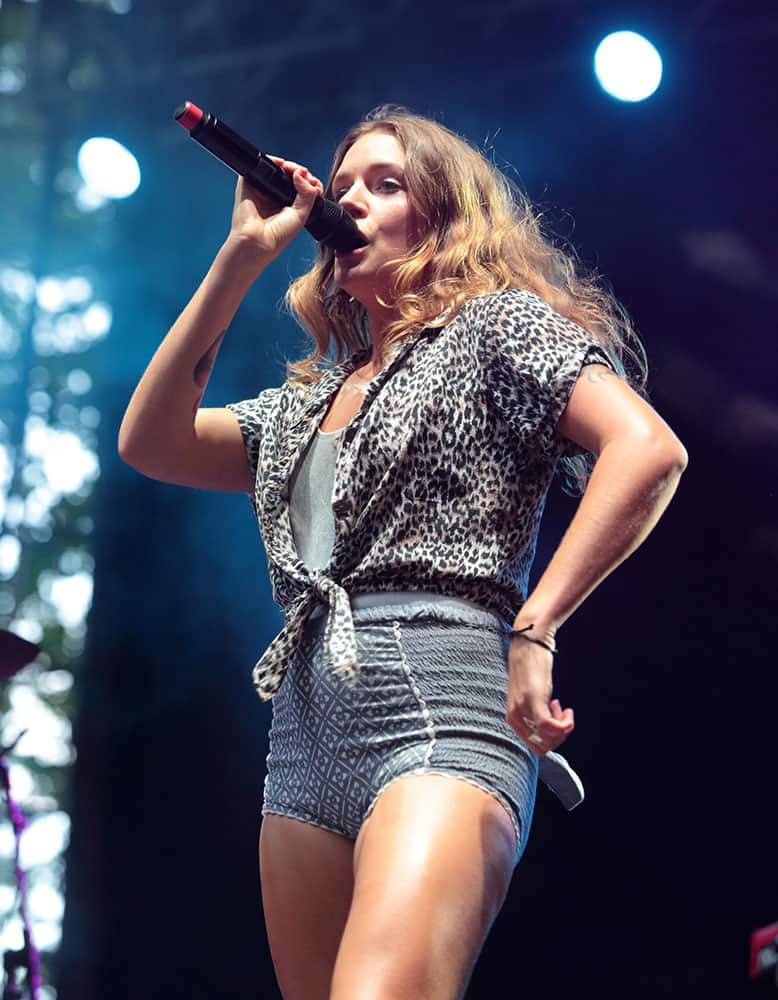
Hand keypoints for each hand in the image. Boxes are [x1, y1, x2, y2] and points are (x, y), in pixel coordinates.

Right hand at [226, 157, 323, 258]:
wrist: (257, 241)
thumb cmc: (277, 236)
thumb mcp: (301, 215)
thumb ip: (307, 193)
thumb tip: (301, 172)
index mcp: (287, 206)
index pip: (302, 188)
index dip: (311, 183)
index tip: (316, 186)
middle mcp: (275, 197)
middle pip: (292, 176)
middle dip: (302, 173)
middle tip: (308, 177)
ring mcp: (262, 189)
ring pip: (279, 169)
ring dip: (291, 166)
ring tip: (297, 172)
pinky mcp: (249, 183)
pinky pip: (261, 165)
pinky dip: (273, 161)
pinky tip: (282, 166)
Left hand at [506, 634, 573, 755]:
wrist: (529, 643)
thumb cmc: (531, 668)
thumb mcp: (530, 694)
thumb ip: (533, 711)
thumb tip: (549, 730)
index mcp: (513, 718)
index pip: (535, 747)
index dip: (552, 738)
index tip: (556, 718)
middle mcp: (515, 716)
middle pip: (543, 747)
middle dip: (559, 735)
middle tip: (562, 714)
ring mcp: (523, 709)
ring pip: (549, 738)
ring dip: (564, 727)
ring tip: (562, 708)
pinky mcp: (533, 700)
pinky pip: (549, 726)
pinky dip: (564, 724)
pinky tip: (565, 709)